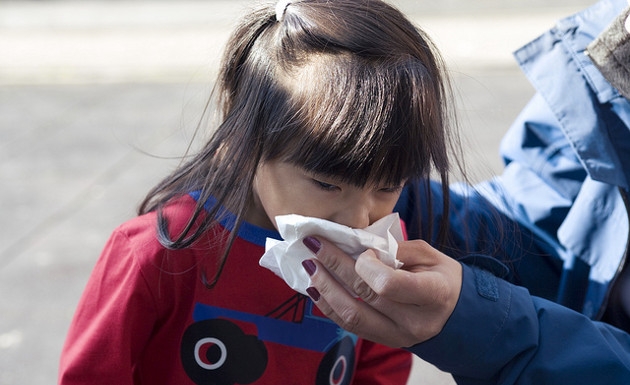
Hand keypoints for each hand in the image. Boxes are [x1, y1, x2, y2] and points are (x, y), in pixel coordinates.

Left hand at [302, 237, 462, 347]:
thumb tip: (359, 243)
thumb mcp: (429, 256)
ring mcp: (397, 335)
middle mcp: (414, 321)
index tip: (361, 249)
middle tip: (315, 245)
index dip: (368, 265)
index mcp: (433, 294)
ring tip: (310, 267)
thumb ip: (396, 249)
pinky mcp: (383, 340)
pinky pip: (349, 325)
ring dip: (325, 288)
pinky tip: (316, 288)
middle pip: (365, 294)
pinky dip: (329, 306)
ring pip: (351, 315)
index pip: (389, 284)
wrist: (455, 315)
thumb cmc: (442, 278)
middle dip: (335, 266)